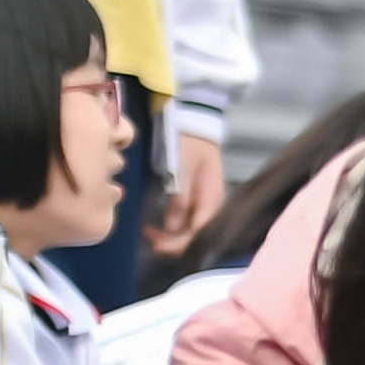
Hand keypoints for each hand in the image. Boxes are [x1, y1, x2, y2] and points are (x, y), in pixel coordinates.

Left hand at [156, 126, 221, 251]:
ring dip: (173, 233)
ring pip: (194, 225)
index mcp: (213, 196)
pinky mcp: (200, 192)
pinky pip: (190, 215)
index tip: (158, 246)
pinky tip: (161, 222)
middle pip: (199, 232)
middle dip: (175, 241)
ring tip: (150, 232)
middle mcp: (214, 201)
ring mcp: (208, 196)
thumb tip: (174, 227)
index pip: (201, 230)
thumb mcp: (181, 168)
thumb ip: (179, 197)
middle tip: (150, 239)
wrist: (195, 118)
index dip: (180, 243)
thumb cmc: (187, 141)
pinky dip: (175, 222)